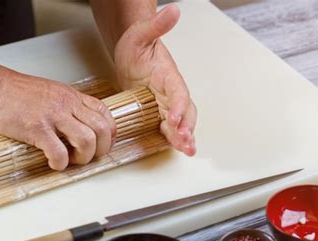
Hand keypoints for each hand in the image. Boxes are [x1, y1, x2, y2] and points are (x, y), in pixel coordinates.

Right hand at [0, 66, 116, 170]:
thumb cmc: (15, 92)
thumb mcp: (51, 93)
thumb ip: (68, 107)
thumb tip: (79, 127)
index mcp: (72, 97)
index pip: (106, 114)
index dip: (109, 135)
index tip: (102, 146)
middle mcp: (67, 104)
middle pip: (103, 130)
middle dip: (100, 150)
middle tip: (86, 157)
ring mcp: (52, 116)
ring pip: (87, 141)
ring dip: (83, 158)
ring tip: (70, 160)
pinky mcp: (36, 128)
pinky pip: (59, 152)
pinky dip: (60, 164)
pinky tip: (53, 163)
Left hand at [114, 4, 196, 155]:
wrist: (130, 53)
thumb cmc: (136, 45)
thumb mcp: (142, 33)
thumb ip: (157, 25)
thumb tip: (173, 11)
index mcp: (168, 74)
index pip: (178, 91)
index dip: (178, 106)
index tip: (174, 117)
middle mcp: (171, 91)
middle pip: (185, 111)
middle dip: (187, 127)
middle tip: (186, 141)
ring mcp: (165, 102)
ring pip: (181, 121)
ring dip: (185, 136)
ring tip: (188, 149)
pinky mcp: (157, 110)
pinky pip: (169, 126)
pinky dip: (174, 137)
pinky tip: (178, 147)